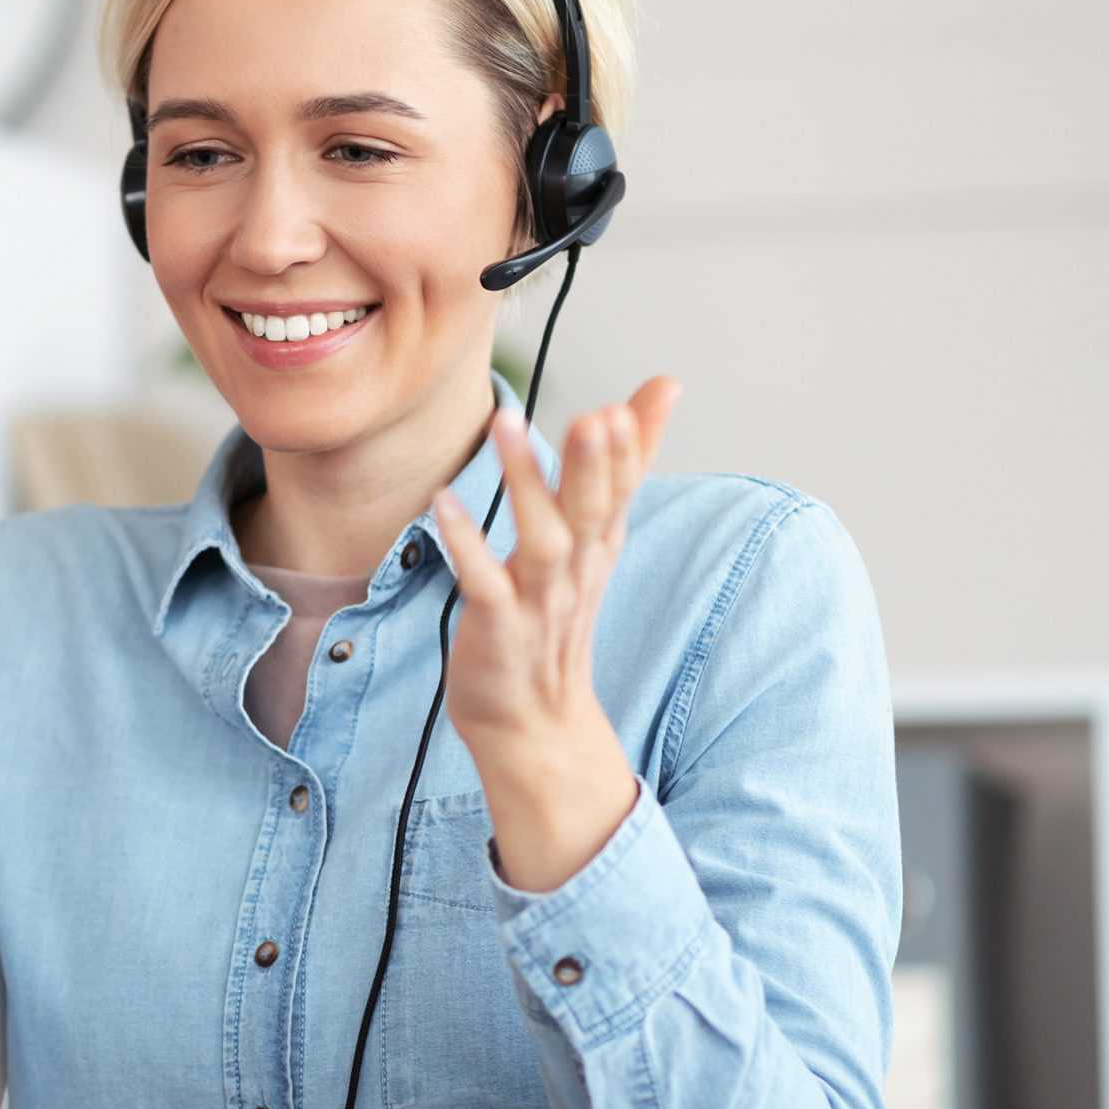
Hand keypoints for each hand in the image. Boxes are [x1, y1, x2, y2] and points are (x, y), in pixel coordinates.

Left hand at [428, 376, 683, 886]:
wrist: (532, 720)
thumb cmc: (557, 613)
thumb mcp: (600, 536)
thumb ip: (626, 460)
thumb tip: (664, 388)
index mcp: (600, 544)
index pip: (625, 490)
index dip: (632, 448)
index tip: (642, 398)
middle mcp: (577, 569)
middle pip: (594, 511)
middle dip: (596, 464)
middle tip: (597, 414)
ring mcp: (538, 600)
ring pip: (542, 539)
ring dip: (528, 484)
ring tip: (507, 424)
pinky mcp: (498, 625)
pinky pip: (482, 581)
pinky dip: (465, 542)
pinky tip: (444, 502)